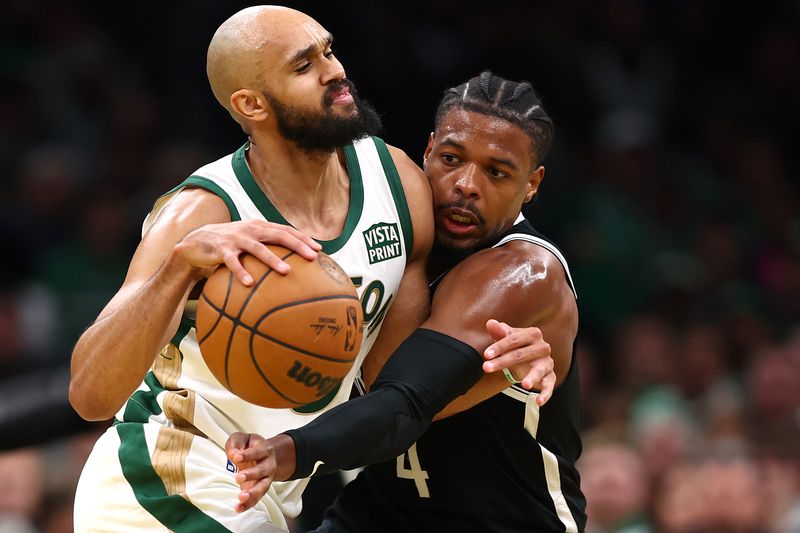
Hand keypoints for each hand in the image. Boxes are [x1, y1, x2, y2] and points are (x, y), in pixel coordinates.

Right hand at [175, 220, 320, 284]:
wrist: (197, 241)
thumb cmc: (230, 244)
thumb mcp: (250, 241)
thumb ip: (268, 247)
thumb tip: (292, 267)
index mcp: (260, 227)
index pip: (286, 230)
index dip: (303, 238)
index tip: (320, 249)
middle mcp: (251, 230)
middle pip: (278, 235)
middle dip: (297, 245)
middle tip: (312, 257)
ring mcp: (236, 239)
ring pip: (258, 248)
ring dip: (273, 259)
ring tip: (287, 271)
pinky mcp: (222, 250)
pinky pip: (233, 262)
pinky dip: (241, 272)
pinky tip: (249, 284)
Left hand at [225, 432, 277, 512]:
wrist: (262, 455)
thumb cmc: (249, 446)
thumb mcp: (242, 438)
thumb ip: (237, 442)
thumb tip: (234, 453)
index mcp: (264, 449)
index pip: (257, 451)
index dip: (247, 455)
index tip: (237, 457)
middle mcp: (268, 464)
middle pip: (263, 470)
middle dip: (251, 474)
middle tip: (239, 477)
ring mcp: (266, 478)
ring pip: (263, 486)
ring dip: (253, 493)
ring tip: (242, 497)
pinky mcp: (260, 489)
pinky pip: (256, 498)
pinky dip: (248, 504)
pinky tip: (239, 508)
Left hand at [481, 319, 555, 405]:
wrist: (529, 358)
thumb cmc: (515, 346)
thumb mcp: (506, 339)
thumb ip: (499, 332)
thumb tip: (490, 323)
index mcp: (533, 333)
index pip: (514, 339)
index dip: (499, 346)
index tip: (485, 355)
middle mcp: (543, 347)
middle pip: (522, 355)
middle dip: (503, 362)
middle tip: (486, 368)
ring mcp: (547, 362)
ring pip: (539, 370)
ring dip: (533, 378)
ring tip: (525, 385)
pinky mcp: (550, 376)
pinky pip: (550, 385)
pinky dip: (546, 394)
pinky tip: (539, 402)